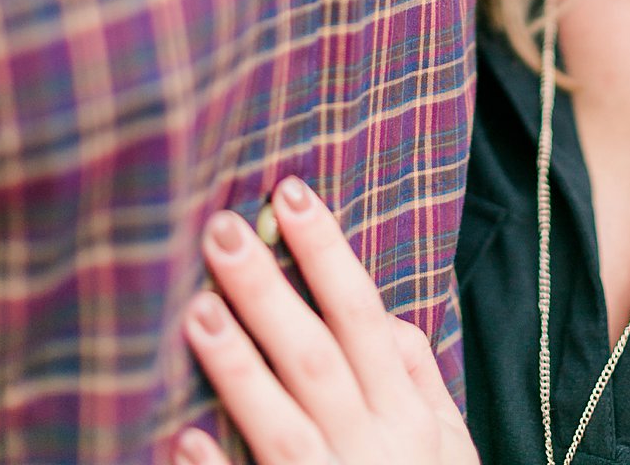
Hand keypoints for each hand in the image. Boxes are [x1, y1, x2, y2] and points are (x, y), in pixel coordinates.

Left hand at [176, 178, 476, 464]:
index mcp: (408, 418)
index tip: (289, 191)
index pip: (363, 318)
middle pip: (316, 359)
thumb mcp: (449, 448)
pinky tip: (181, 437)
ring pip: (283, 426)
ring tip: (195, 311)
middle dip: (269, 293)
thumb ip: (417, 381)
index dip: (328, 254)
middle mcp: (374, 450)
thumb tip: (388, 317)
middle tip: (220, 230)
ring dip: (240, 369)